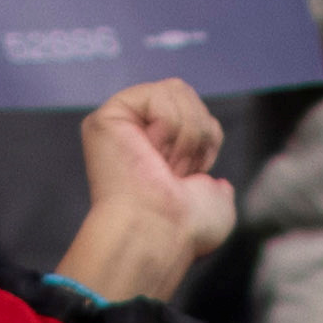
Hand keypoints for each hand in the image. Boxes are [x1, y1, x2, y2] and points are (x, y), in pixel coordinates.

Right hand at [53, 79, 234, 302]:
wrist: (161, 232)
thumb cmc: (185, 228)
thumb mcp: (215, 202)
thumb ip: (214, 188)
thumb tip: (213, 186)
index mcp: (153, 150)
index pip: (196, 113)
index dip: (206, 139)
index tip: (191, 175)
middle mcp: (131, 133)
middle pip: (185, 93)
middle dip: (196, 132)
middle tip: (176, 171)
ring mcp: (117, 123)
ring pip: (176, 90)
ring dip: (186, 134)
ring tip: (163, 166)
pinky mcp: (107, 116)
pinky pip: (160, 95)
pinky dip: (169, 128)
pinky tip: (150, 155)